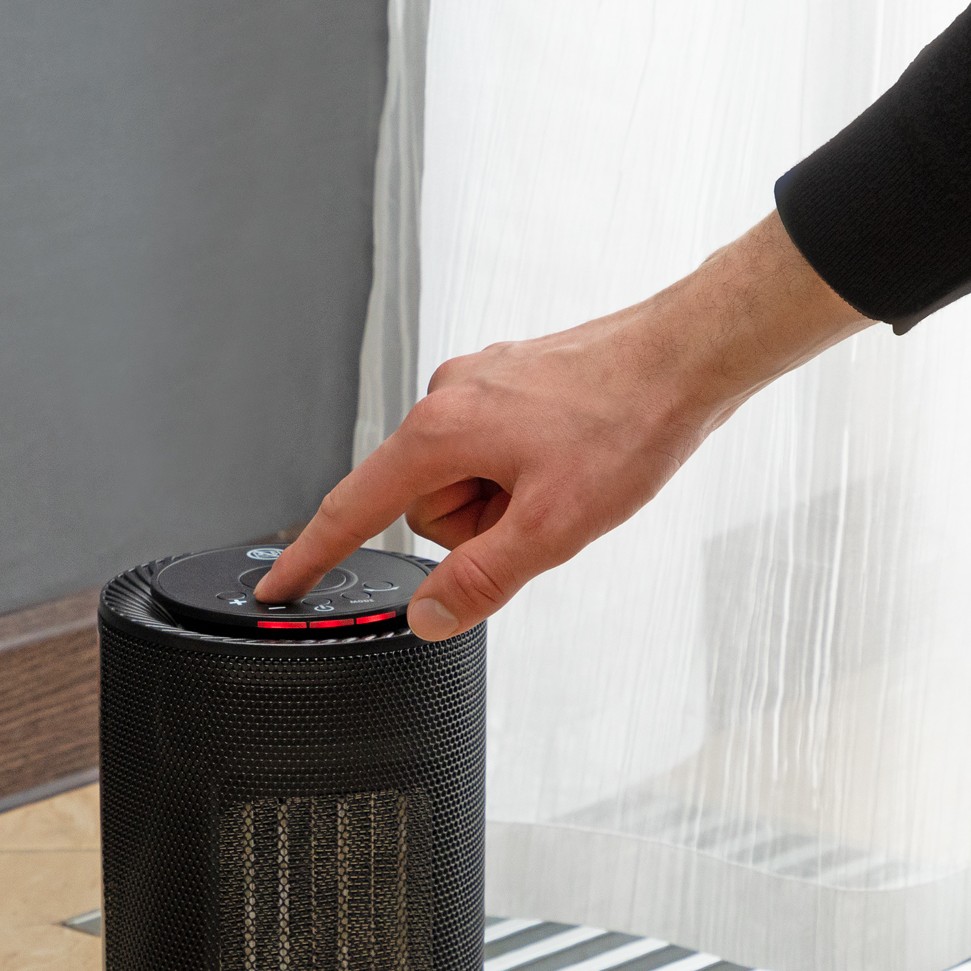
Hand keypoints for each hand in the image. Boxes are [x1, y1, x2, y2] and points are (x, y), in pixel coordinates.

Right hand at [253, 212, 871, 638]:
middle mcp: (448, 399)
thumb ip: (481, 579)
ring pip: (464, 482)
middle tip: (543, 513)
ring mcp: (479, 387)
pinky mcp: (509, 385)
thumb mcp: (554, 525)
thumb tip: (428, 617)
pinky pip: (492, 453)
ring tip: (567, 479)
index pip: (354, 509)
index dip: (312, 555)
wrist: (690, 353)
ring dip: (506, 501)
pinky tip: (573, 458)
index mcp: (441, 432)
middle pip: (426, 506)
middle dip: (477, 527)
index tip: (280, 584)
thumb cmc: (630, 420)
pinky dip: (524, 473)